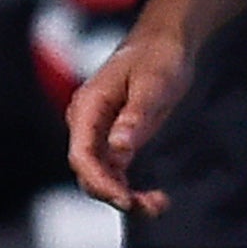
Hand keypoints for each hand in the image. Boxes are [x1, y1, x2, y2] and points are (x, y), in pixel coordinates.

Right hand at [66, 24, 194, 215]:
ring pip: (103, 178)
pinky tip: (156, 198)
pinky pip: (116, 174)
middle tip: (151, 205)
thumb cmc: (158, 55)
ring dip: (127, 197)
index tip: (125, 198)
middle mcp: (88, 123)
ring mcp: (100, 134)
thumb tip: (119, 147)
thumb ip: (135, 115)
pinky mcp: (115, 141)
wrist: (165, 42)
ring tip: (159, 204)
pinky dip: (133, 189)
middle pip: (89, 172)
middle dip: (116, 194)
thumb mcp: (153, 83)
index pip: (81, 154)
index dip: (99, 181)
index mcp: (88, 105)